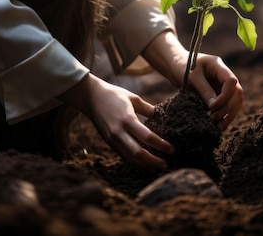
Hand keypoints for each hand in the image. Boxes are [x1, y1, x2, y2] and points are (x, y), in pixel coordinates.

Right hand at [59, 74, 173, 169]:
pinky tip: (143, 163)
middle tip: (166, 164)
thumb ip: (147, 108)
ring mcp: (112, 138)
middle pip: (139, 153)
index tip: (171, 149)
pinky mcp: (108, 142)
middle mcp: (119, 131)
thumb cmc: (114, 95)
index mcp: (127, 119)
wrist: (91, 97)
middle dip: (154, 160)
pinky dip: (134, 162)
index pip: (147, 137)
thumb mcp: (132, 98)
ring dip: (144, 165)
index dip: (161, 145)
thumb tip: (160, 116)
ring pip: (130, 158)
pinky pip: (123, 156)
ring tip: (156, 167)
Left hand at [142, 30, 242, 129]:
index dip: (225, 96)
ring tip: (218, 126)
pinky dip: (225, 116)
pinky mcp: (219, 94)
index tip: (212, 107)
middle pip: (237, 93)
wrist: (175, 66)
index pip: (231, 81)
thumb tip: (214, 107)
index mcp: (218, 65)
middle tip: (214, 118)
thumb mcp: (192, 77)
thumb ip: (204, 90)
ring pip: (235, 101)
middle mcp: (223, 75)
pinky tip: (218, 126)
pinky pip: (227, 106)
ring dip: (229, 114)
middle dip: (228, 107)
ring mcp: (222, 85)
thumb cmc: (182, 67)